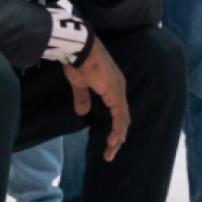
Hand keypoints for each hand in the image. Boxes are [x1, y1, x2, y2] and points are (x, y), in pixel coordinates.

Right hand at [63, 37, 129, 161]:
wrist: (80, 48)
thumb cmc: (78, 61)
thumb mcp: (80, 84)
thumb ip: (82, 98)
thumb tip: (83, 112)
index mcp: (112, 86)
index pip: (118, 110)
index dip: (116, 126)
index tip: (110, 141)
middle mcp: (119, 88)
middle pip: (123, 117)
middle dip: (118, 137)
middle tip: (110, 152)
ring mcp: (118, 91)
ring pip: (123, 119)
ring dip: (118, 137)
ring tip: (111, 152)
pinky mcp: (114, 93)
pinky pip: (119, 116)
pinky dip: (118, 130)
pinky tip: (114, 141)